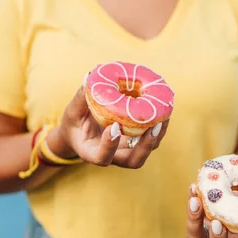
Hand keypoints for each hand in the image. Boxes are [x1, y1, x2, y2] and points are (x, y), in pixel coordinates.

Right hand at [50, 86, 168, 168]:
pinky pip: (150, 140)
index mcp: (91, 152)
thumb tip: (89, 75)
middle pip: (133, 161)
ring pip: (145, 151)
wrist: (80, 133)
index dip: (110, 146)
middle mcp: (112, 156)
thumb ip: (81, 98)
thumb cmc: (74, 123)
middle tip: (154, 126)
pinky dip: (158, 127)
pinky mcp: (134, 143)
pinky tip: (163, 109)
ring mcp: (125, 151)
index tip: (114, 127)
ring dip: (157, 136)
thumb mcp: (72, 111)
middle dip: (146, 146)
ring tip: (164, 115)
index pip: (102, 158)